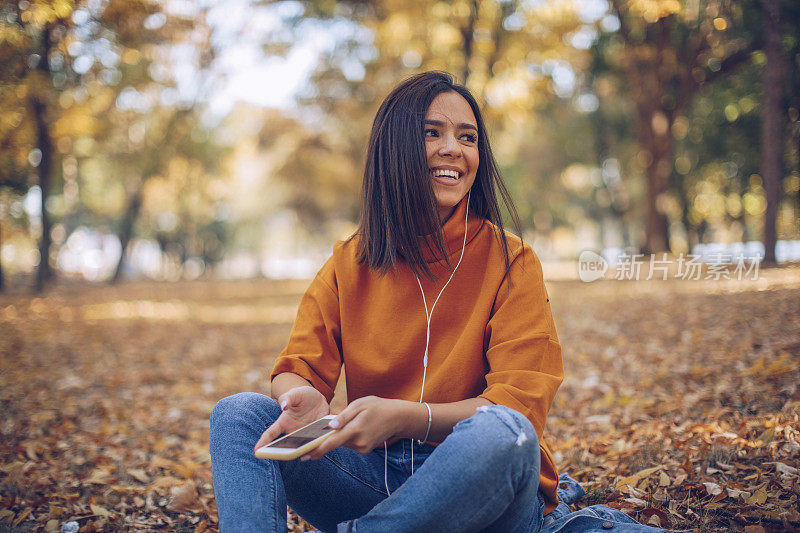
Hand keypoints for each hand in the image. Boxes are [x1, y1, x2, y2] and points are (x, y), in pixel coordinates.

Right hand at [253, 386, 329, 452]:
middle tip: (282, 457)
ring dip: (302, 452)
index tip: (256, 452)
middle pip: (285, 447)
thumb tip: (283, 405)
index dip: (263, 443)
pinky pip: (316, 445)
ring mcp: (305, 436)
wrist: (318, 399)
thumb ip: (288, 398)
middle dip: (283, 454)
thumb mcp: (295, 393)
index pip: (270, 434)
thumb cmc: (302, 396)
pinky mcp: (317, 437)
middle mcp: (293, 432)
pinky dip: (317, 448)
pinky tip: (319, 447)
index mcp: (283, 423)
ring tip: (303, 454)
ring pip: (301, 449)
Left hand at [303, 396, 418, 459]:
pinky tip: (356, 427)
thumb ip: (343, 416)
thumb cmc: (376, 407)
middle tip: (318, 433)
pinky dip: (348, 437)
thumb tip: (329, 427)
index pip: (332, 443)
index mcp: (355, 429)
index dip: (317, 449)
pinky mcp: (365, 450)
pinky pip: (350, 444)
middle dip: (327, 438)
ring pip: (342, 443)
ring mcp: (363, 448)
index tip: (304, 455)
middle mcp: (359, 443)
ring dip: (339, 436)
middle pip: (335, 442)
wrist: (397, 417)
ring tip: (349, 422)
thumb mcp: (359, 404)